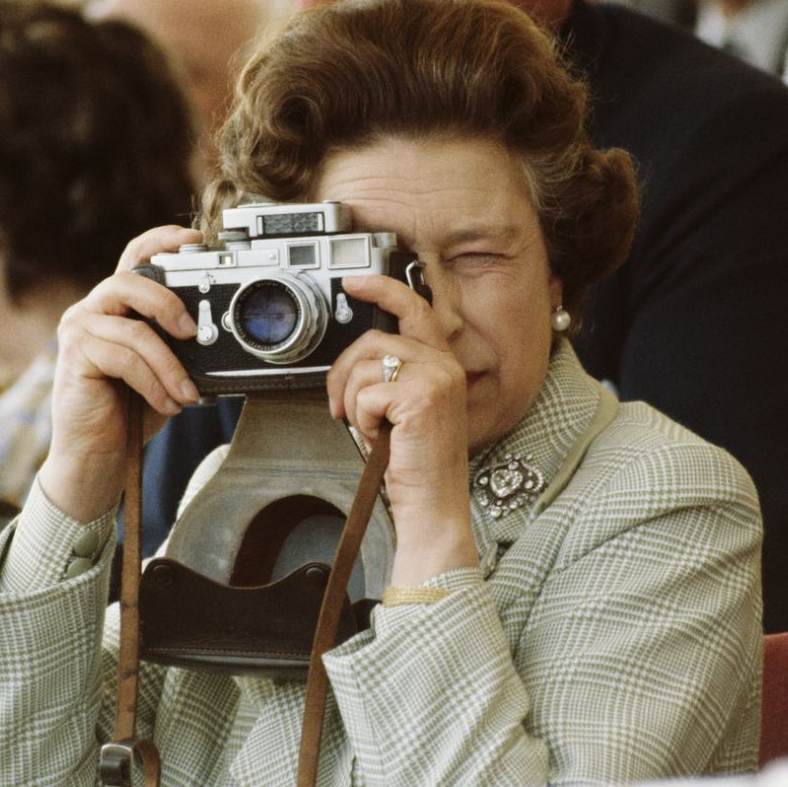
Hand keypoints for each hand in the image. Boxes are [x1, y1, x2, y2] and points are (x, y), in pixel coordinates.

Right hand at [37, 226, 205, 523]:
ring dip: (169, 364)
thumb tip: (217, 335)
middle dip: (168, 302)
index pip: (134, 258)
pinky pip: (123, 357)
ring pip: (133, 329)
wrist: (97, 458)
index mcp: (115, 309)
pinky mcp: (74, 357)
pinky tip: (168, 404)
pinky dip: (153, 382)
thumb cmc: (129, 414)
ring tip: (187, 392)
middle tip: (192, 333)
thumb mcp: (165, 372)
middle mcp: (92, 312)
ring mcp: (78, 332)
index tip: (197, 239)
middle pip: (130, 280)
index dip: (162, 240)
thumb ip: (178, 346)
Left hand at [327, 274, 477, 585]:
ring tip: (373, 429)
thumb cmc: (415, 465)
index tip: (354, 281)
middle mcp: (444, 365)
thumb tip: (354, 360)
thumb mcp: (401, 410)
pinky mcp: (421, 396)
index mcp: (442, 364)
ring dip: (354, 403)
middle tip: (343, 406)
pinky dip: (361, 420)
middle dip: (343, 374)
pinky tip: (380, 437)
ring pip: (364, 366)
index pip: (414, 308)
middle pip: (372, 340)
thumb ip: (389, 376)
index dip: (381, 288)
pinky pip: (365, 393)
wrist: (433, 505)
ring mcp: (436, 378)